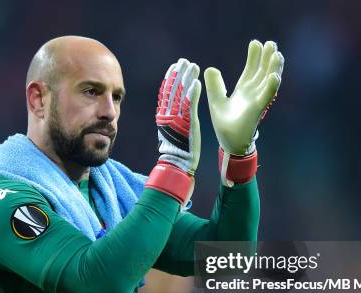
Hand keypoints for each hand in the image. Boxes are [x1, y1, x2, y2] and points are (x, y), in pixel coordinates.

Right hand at [155, 58, 201, 175]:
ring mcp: (177, 118)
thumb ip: (172, 118)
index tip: (174, 67)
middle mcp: (167, 115)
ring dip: (187, 78)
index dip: (170, 78)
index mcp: (163, 116)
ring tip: (192, 66)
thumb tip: (173, 108)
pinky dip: (192, 93)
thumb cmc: (177, 150)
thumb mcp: (172, 131)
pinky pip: (189, 105)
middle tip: (184, 61)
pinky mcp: (187, 123)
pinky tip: (197, 82)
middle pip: (172, 89)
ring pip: (181, 94)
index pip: (165, 93)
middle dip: (178, 74)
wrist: (177, 163)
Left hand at [204, 40, 283, 156]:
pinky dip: (270, 87)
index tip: (256, 42)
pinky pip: (266, 97)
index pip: (250, 70)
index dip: (254, 57)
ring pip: (268, 82)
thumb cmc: (225, 125)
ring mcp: (256, 102)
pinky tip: (274, 76)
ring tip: (277, 55)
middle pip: (262, 72)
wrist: (230, 144)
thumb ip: (215, 86)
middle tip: (271, 43)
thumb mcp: (216, 102)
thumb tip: (210, 68)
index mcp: (243, 90)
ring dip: (273, 69)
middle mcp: (252, 94)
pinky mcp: (256, 111)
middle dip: (267, 58)